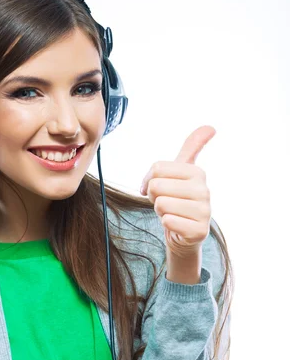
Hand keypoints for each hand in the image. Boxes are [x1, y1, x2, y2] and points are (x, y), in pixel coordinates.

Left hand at [139, 125, 214, 257]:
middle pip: (157, 186)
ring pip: (161, 204)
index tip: (158, 188)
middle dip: (155, 197)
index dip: (149, 180)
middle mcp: (205, 190)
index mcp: (198, 172)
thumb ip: (191, 148)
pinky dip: (167, 224)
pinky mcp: (199, 231)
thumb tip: (210, 127)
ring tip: (172, 213)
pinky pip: (168, 222)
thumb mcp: (181, 172)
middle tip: (166, 202)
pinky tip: (177, 225)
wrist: (183, 233)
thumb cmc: (177, 199)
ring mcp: (205, 211)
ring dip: (161, 212)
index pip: (157, 168)